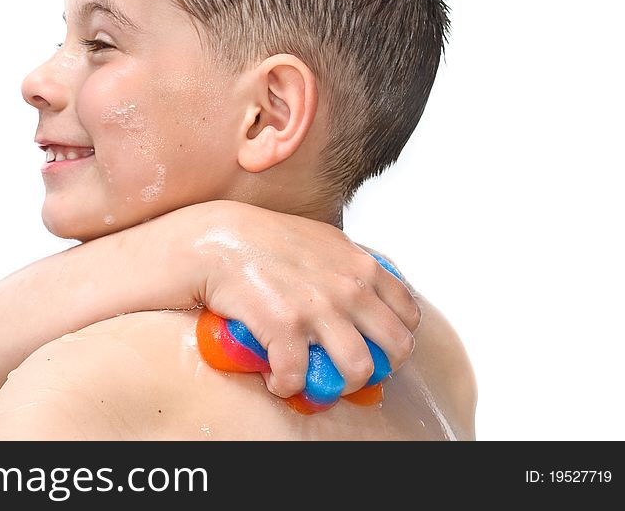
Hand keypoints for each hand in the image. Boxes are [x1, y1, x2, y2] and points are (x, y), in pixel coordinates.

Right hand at [185, 200, 419, 396]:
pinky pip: (299, 377)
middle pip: (397, 347)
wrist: (217, 239)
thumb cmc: (264, 240)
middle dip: (378, 368)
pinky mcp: (284, 327)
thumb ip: (349, 266)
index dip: (396, 340)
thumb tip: (364, 292)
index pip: (408, 314)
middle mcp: (349, 287)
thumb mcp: (323, 241)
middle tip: (349, 373)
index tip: (374, 349)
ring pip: (358, 369)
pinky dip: (287, 386)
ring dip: (339, 385)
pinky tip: (276, 380)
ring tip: (316, 382)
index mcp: (362, 266)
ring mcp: (319, 308)